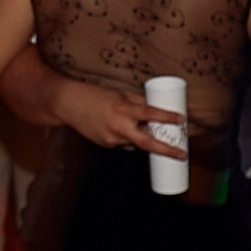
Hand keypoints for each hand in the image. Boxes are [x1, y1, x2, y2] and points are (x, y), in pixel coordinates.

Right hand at [49, 77, 185, 157]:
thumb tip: (158, 110)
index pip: (150, 114)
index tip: (182, 120)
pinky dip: (128, 138)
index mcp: (123, 109)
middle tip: (182, 155)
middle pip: (147, 143)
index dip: (167, 117)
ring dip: (144, 139)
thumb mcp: (120, 95)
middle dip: (166, 150)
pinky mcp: (106, 145)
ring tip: (143, 130)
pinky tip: (118, 128)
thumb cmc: (95, 96)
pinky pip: (124, 144)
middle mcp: (118, 126)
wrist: (68, 105)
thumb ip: (138, 103)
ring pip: (135, 143)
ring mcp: (111, 139)